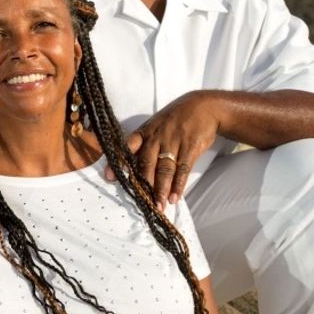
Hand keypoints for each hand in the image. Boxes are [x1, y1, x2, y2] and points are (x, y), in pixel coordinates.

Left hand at [104, 91, 222, 209]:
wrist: (204, 107)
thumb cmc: (175, 120)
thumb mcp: (156, 126)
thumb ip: (144, 145)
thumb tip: (133, 168)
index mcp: (145, 132)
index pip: (128, 148)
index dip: (119, 162)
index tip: (109, 177)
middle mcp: (157, 137)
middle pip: (147, 163)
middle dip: (144, 184)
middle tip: (142, 203)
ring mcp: (174, 141)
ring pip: (164, 169)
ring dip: (161, 189)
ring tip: (158, 206)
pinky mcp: (191, 146)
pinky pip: (183, 168)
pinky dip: (179, 185)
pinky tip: (174, 197)